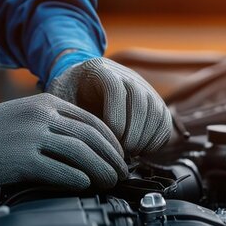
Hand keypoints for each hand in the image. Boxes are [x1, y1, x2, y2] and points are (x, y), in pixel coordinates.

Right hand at [0, 93, 126, 190]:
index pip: (92, 121)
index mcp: (47, 103)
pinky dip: (77, 178)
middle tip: (121, 173)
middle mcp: (42, 116)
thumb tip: (88, 145)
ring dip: (101, 170)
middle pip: (91, 137)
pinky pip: (58, 169)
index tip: (120, 157)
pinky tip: (85, 185)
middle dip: (112, 158)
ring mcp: (32, 137)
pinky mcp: (21, 159)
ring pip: (80, 152)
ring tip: (109, 182)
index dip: (112, 141)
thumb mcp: (27, 114)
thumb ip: (55, 123)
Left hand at [48, 57, 171, 156]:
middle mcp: (126, 75)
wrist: (80, 81)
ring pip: (156, 110)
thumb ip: (71, 115)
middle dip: (132, 133)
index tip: (108, 139)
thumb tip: (84, 143)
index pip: (116, 89)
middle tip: (120, 154)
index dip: (115, 118)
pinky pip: (164, 120)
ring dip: (145, 138)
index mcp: (100, 70)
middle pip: (140, 100)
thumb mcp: (61, 99)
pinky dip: (157, 139)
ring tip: (129, 154)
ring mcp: (143, 87)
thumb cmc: (68, 94)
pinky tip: (141, 152)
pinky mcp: (153, 101)